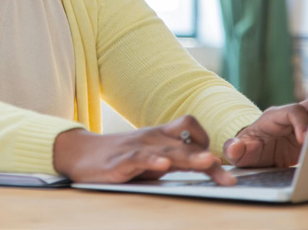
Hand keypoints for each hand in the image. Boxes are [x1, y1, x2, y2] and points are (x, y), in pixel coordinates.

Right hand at [54, 115, 235, 184]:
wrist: (79, 153)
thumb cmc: (119, 157)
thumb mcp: (151, 157)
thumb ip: (175, 159)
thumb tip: (210, 165)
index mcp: (160, 135)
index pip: (191, 128)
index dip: (207, 142)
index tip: (218, 164)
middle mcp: (152, 138)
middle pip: (186, 144)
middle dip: (209, 161)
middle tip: (228, 179)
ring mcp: (136, 148)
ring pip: (168, 150)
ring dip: (189, 157)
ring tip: (208, 162)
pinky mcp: (120, 160)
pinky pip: (139, 158)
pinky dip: (152, 161)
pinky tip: (162, 166)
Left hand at [223, 98, 307, 167]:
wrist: (253, 155)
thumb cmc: (245, 149)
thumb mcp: (236, 151)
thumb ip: (233, 149)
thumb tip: (234, 147)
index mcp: (273, 118)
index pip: (293, 111)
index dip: (301, 122)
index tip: (304, 140)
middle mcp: (290, 119)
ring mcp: (302, 127)